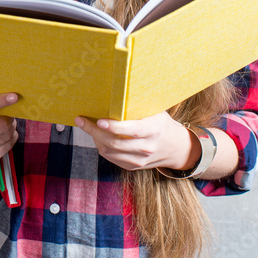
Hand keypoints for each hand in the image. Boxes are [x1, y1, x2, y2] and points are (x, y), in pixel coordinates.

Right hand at [0, 93, 19, 171]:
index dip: (1, 101)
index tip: (14, 96)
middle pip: (1, 125)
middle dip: (10, 117)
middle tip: (10, 112)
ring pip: (5, 137)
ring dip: (11, 127)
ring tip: (8, 122)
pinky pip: (6, 149)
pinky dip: (10, 139)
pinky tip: (6, 134)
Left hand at [74, 112, 197, 171]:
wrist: (176, 148)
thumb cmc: (162, 123)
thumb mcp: (156, 112)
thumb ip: (138, 107)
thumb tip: (115, 90)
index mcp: (154, 130)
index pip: (132, 130)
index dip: (114, 127)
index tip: (99, 120)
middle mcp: (147, 147)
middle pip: (115, 143)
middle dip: (94, 131)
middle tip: (81, 120)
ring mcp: (140, 160)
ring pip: (110, 152)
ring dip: (95, 138)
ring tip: (87, 126)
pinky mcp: (133, 167)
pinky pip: (112, 158)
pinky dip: (101, 147)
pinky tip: (97, 136)